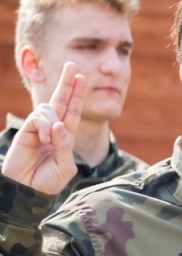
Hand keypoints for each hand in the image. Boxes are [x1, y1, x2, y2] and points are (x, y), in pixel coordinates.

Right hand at [2, 63, 84, 195]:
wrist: (27, 189)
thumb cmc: (48, 181)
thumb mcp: (65, 167)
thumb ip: (65, 147)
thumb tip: (59, 126)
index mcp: (65, 136)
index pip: (73, 111)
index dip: (77, 96)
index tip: (82, 78)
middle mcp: (52, 128)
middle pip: (60, 101)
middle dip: (67, 84)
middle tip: (72, 66)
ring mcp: (38, 128)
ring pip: (48, 110)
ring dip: (53, 122)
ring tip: (49, 141)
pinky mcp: (26, 130)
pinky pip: (37, 118)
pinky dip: (44, 126)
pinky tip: (44, 138)